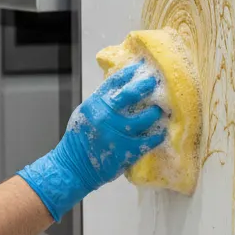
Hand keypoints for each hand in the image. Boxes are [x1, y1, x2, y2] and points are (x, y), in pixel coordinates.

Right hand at [19, 62, 165, 221]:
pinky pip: (148, 140)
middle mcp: (104, 117)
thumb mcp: (85, 115)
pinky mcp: (126, 151)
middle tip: (155, 82)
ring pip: (144, 118)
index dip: (129, 73)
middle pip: (130, 95)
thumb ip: (101, 103)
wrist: (72, 167)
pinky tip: (161, 132)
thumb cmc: (78, 141)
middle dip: (145, 86)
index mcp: (93, 105)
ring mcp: (116, 134)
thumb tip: (121, 89)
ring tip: (160, 110)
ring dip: (155, 112)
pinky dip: (157, 135)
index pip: (114, 82)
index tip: (140, 67)